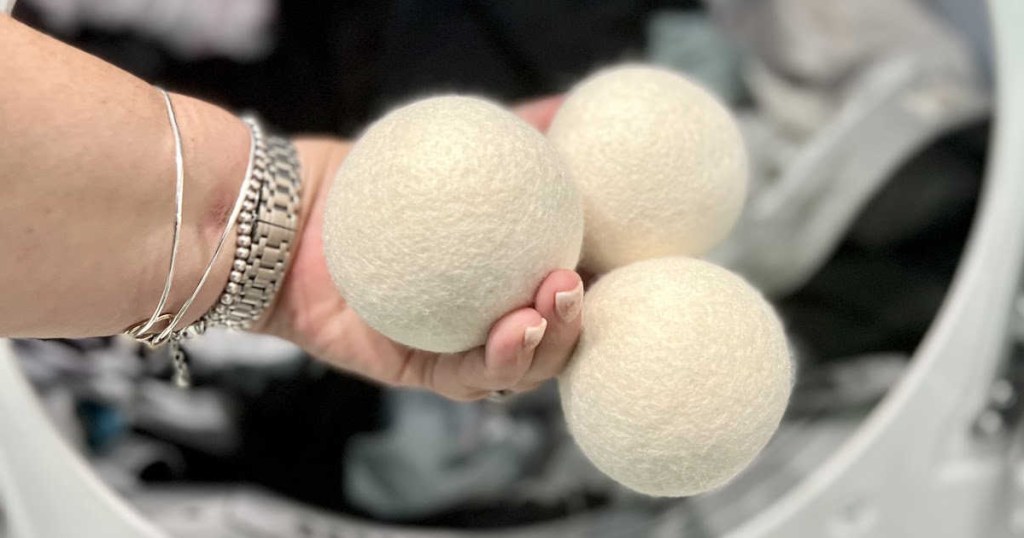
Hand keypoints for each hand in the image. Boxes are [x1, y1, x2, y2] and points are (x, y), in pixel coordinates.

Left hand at [256, 97, 583, 400]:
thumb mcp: (443, 151)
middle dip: (573, 325)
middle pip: (550, 340)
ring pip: (516, 371)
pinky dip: (494, 362)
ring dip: (542, 349)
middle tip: (571, 287)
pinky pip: (463, 380)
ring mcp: (453, 349)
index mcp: (500, 277)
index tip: (609, 257)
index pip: (561, 291)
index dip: (594, 285)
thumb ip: (507, 137)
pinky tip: (512, 331)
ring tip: (545, 313)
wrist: (287, 212)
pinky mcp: (417, 372)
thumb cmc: (367, 180)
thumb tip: (564, 108)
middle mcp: (482, 316)